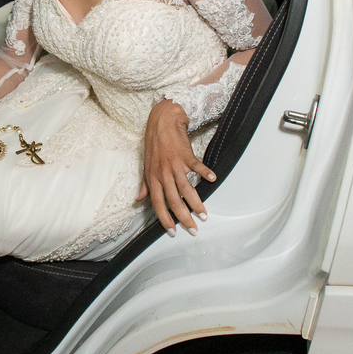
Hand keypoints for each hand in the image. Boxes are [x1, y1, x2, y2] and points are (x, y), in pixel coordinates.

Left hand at [136, 99, 215, 235]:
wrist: (161, 122)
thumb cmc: (154, 145)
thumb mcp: (146, 166)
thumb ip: (144, 185)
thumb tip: (138, 199)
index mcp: (153, 178)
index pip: (158, 204)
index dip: (164, 219)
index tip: (172, 231)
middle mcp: (163, 174)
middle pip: (174, 201)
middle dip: (184, 218)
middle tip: (193, 229)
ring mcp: (175, 165)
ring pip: (186, 189)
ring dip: (196, 204)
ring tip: (204, 215)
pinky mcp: (185, 155)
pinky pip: (196, 167)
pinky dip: (205, 173)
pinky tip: (213, 180)